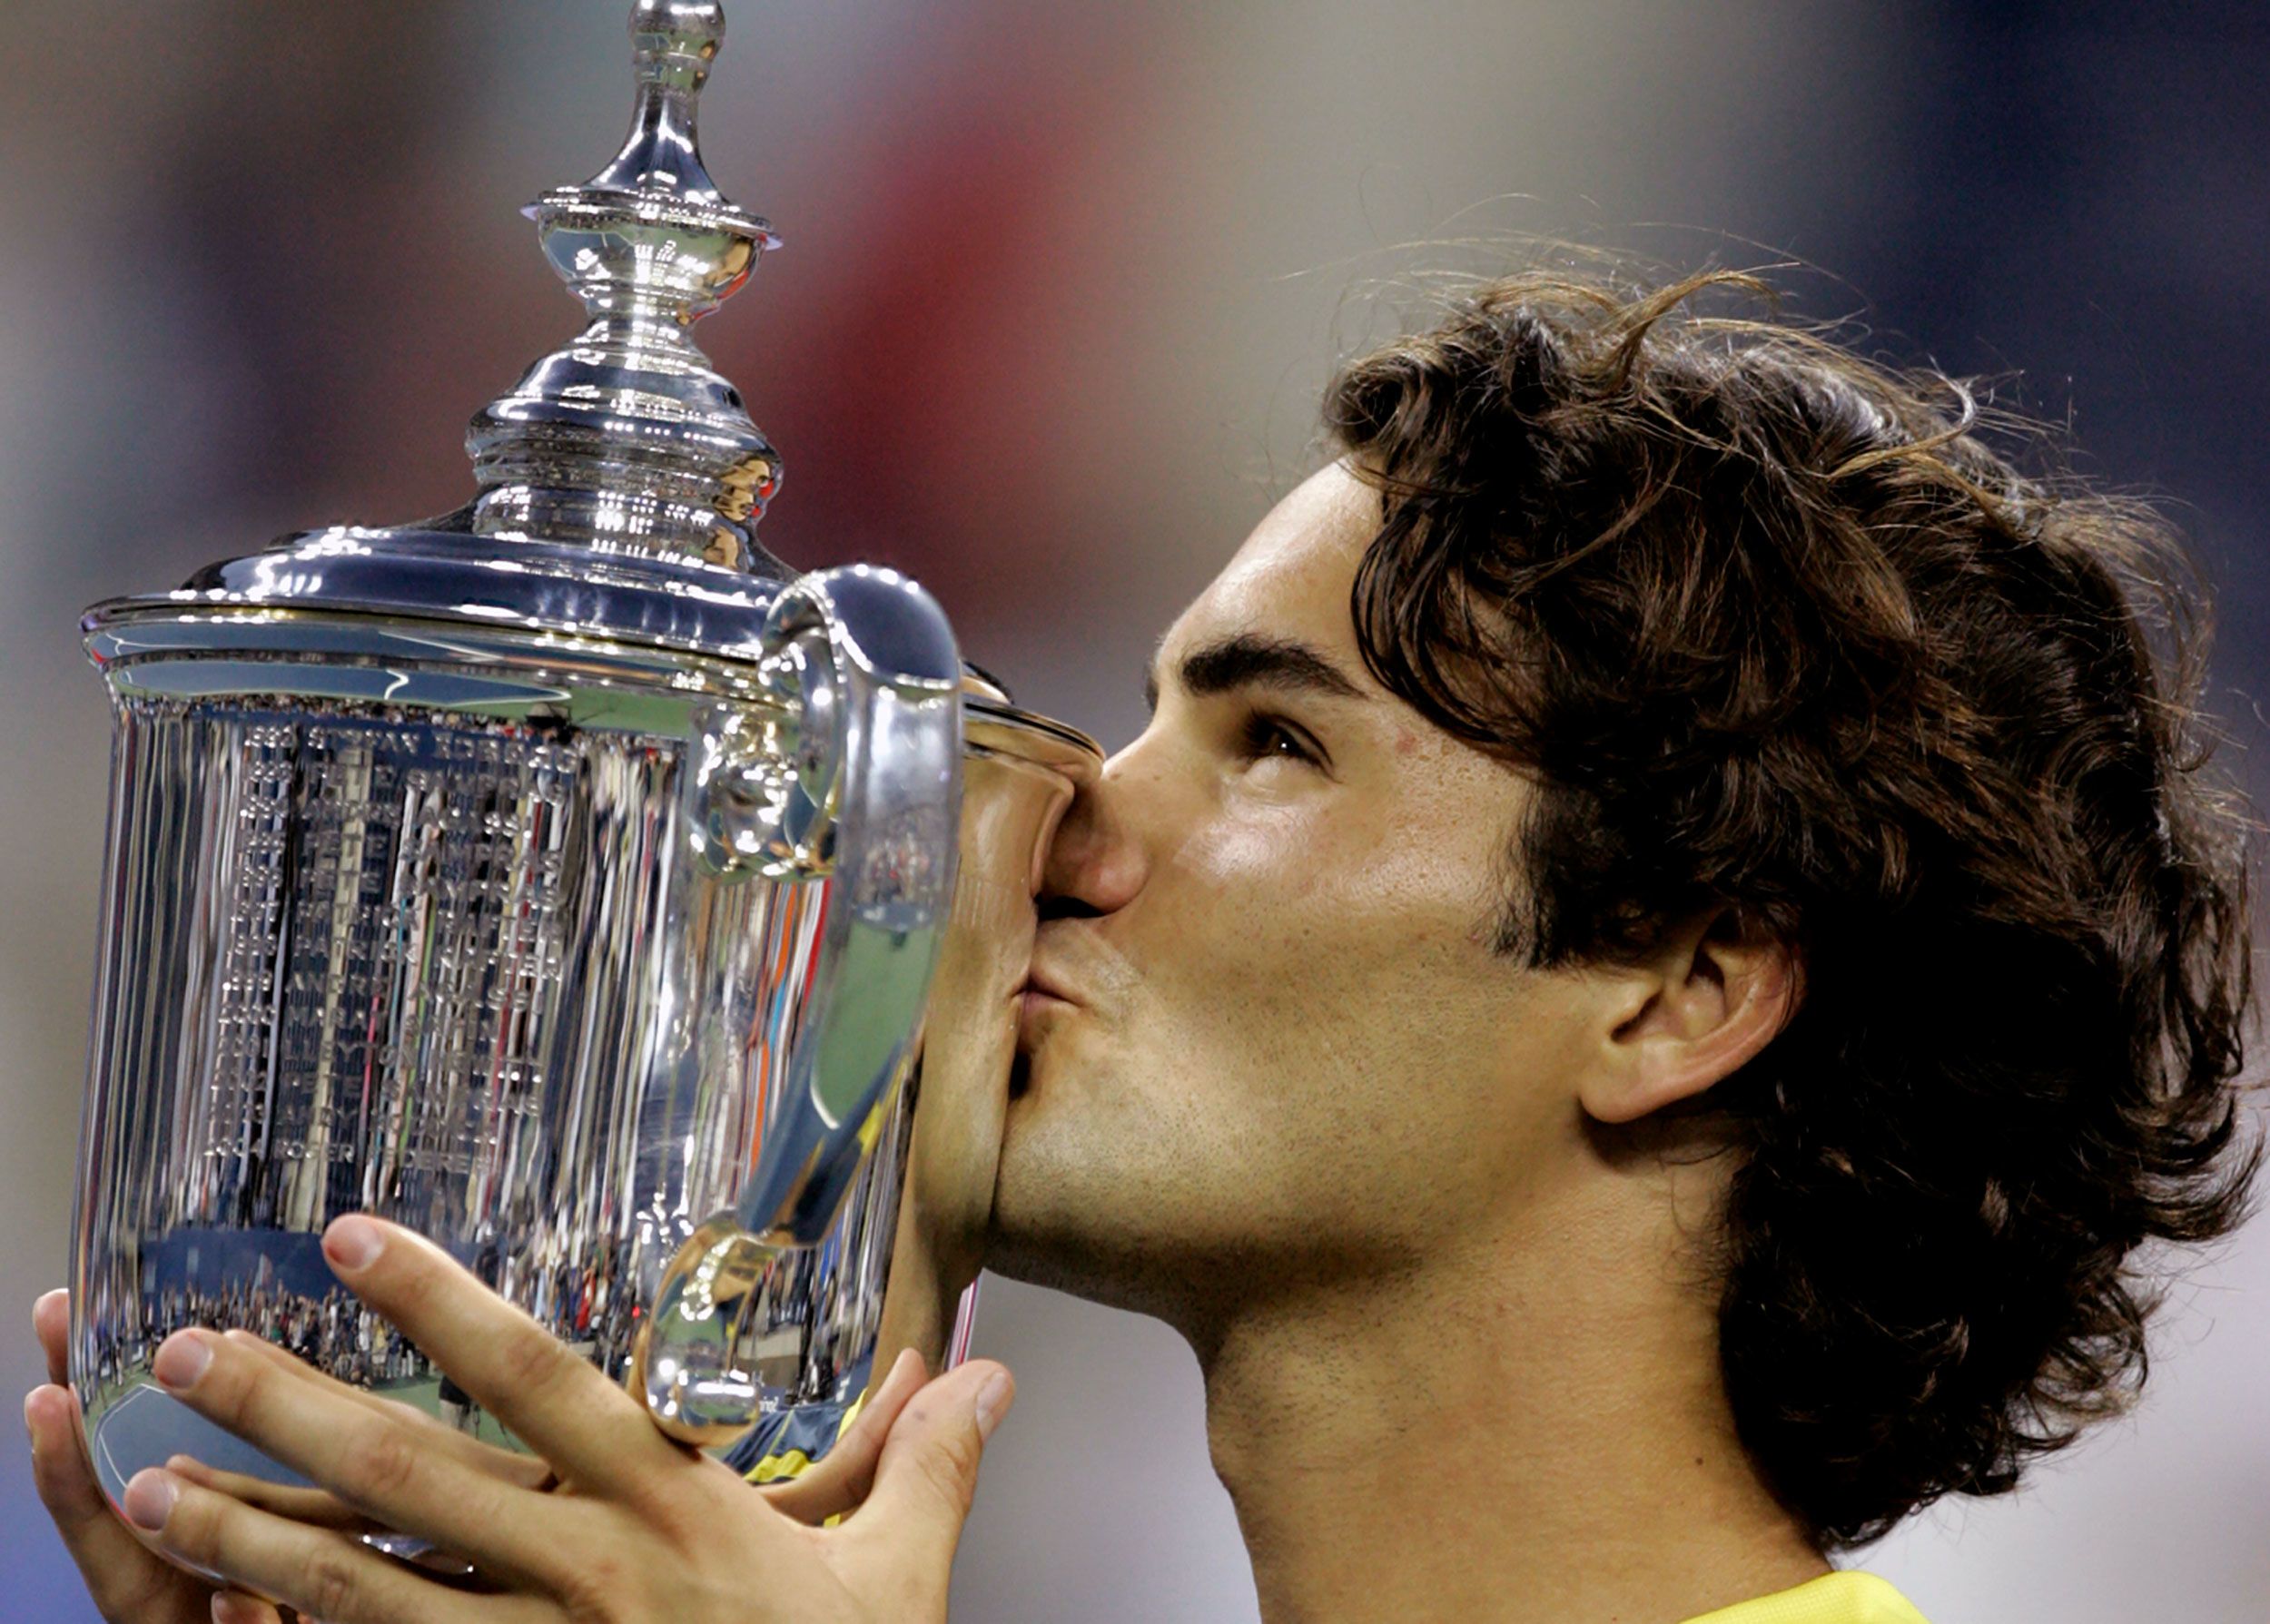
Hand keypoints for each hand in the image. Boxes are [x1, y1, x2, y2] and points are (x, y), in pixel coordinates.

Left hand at [78, 1215, 1013, 1622]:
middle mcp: (587, 1575)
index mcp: (674, 1511)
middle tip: (191, 1351)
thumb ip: (928, 1464)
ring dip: (249, 1535)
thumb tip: (984, 1377)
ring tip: (154, 1484)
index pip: (537, 1383)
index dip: (441, 1305)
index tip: (352, 1240)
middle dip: (291, 1407)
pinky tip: (220, 1623)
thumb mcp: (898, 1581)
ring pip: (361, 1594)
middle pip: (415, 1479)